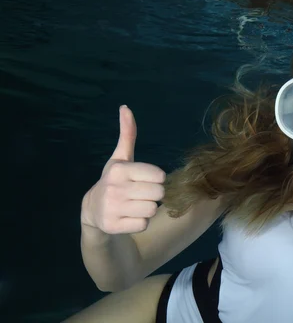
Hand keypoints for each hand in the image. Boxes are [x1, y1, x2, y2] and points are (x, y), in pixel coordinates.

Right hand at [80, 106, 165, 233]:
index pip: (159, 175)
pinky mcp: (113, 226)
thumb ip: (127, 134)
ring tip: (133, 204)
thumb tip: (125, 107)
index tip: (143, 179)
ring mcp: (112, 208)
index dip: (156, 178)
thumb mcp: (120, 158)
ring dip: (147, 209)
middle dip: (153, 194)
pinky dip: (139, 222)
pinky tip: (128, 217)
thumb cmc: (114, 180)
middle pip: (158, 193)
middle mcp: (114, 188)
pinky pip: (143, 224)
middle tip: (139, 194)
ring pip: (152, 210)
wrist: (92, 210)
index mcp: (119, 169)